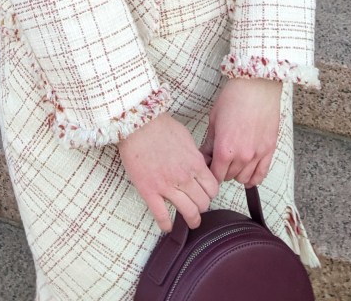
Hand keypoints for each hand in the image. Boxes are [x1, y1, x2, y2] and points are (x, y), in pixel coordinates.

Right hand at [117, 114, 219, 231]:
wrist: (137, 124)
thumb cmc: (161, 126)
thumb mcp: (186, 137)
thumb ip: (195, 155)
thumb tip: (200, 165)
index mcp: (195, 163)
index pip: (213, 189)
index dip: (211, 193)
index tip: (206, 194)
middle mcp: (184, 177)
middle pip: (203, 203)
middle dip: (202, 206)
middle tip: (198, 206)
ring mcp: (167, 186)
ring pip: (188, 212)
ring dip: (192, 219)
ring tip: (191, 221)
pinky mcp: (149, 191)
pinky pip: (161, 215)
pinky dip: (166, 224)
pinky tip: (167, 226)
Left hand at [200, 78, 282, 186]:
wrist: (256, 86)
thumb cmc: (233, 98)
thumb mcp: (214, 119)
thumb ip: (209, 142)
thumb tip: (204, 156)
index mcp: (225, 149)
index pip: (215, 175)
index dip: (210, 172)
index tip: (209, 166)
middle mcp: (242, 156)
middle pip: (229, 177)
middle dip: (222, 170)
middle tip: (220, 159)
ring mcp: (257, 155)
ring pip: (244, 178)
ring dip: (237, 174)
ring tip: (233, 163)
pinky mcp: (270, 150)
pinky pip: (262, 174)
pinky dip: (254, 178)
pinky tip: (248, 175)